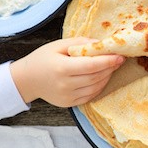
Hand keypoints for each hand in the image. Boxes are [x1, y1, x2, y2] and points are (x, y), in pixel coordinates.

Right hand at [10, 37, 124, 106]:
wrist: (27, 79)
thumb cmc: (42, 59)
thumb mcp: (58, 45)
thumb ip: (80, 43)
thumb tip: (100, 43)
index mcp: (62, 68)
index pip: (92, 66)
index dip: (108, 61)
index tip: (120, 56)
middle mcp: (65, 85)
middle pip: (96, 77)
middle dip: (110, 68)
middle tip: (119, 59)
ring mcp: (68, 96)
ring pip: (96, 87)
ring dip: (107, 77)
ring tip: (111, 67)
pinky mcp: (69, 104)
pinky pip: (90, 96)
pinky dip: (99, 86)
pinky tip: (101, 77)